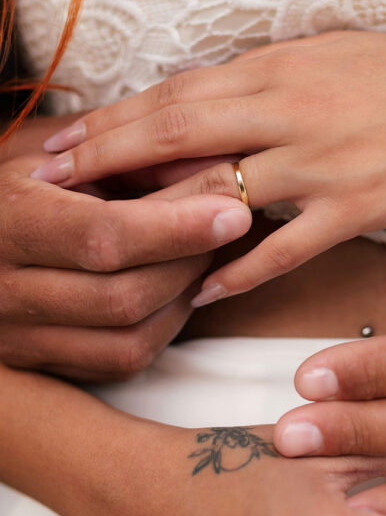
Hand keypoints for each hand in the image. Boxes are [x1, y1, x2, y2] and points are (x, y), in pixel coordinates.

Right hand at [0, 119, 251, 379]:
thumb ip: (138, 161)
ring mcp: (17, 334)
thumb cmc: (29, 180)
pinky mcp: (38, 361)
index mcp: (8, 220)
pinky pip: (120, 362)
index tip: (233, 213)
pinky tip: (173, 291)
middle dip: (190, 263)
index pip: (104, 237)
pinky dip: (163, 328)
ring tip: (199, 255)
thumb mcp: (69, 153)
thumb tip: (222, 170)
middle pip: (124, 298)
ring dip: (182, 299)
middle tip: (224, 228)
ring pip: (129, 340)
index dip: (177, 229)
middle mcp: (3, 288)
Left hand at [30, 32, 385, 302]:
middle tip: (51, 181)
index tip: (66, 139)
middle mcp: (292, 112)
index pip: (176, 94)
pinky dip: (238, 270)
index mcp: (282, 68)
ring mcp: (322, 164)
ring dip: (156, 216)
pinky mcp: (355, 209)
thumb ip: (264, 78)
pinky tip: (200, 290)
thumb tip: (207, 100)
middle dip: (106, 157)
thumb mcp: (329, 55)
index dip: (114, 118)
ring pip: (221, 190)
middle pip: (178, 133)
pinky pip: (284, 248)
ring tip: (107, 238)